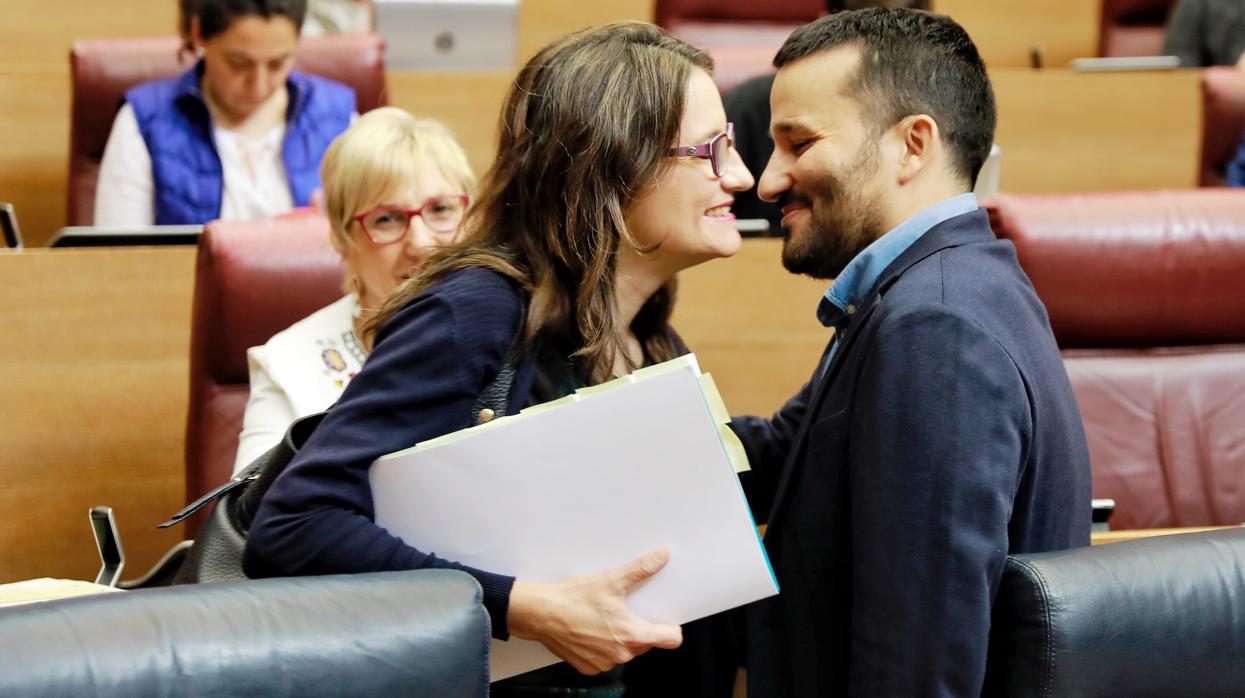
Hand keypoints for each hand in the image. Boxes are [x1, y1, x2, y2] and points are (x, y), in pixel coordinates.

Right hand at [507, 547, 682, 674]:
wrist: (539, 612)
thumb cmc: (572, 598)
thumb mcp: (611, 580)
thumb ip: (641, 568)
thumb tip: (661, 556)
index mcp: (631, 635)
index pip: (670, 639)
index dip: (670, 628)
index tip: (664, 619)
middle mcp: (620, 654)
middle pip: (646, 643)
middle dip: (640, 627)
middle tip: (625, 609)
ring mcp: (604, 663)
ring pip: (625, 651)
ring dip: (620, 638)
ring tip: (604, 619)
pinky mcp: (588, 667)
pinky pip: (606, 659)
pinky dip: (602, 647)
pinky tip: (590, 630)